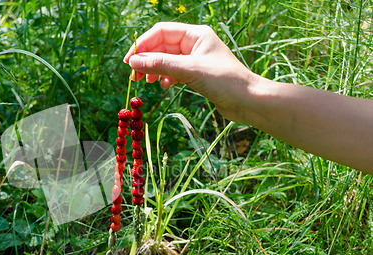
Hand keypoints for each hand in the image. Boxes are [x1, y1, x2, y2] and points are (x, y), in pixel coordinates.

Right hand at [124, 22, 258, 120]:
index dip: (143, 44)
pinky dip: (165, 78)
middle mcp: (195, 43)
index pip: (161, 32)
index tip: (129, 61)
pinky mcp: (196, 74)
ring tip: (146, 83)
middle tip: (133, 76)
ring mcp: (195, 59)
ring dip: (153, 70)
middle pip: (161, 46)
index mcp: (195, 34)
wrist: (248, 101)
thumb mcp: (189, 70)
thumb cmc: (224, 81)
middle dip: (146, 60)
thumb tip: (134, 62)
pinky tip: (163, 86)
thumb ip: (160, 64)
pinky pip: (174, 72)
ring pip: (166, 60)